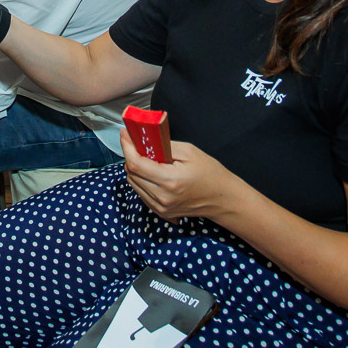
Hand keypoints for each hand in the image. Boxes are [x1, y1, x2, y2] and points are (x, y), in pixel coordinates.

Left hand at [120, 132, 235, 221]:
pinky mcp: (160, 212)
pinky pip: (141, 193)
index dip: (127, 147)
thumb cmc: (209, 173)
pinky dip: (141, 180)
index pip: (135, 164)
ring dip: (135, 168)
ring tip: (148, 158)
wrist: (222, 198)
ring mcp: (160, 207)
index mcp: (170, 181)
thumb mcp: (188, 151)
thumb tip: (142, 138)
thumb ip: (162, 145)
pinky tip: (152, 172)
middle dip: (131, 156)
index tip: (125, 135)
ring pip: (133, 183)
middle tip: (137, 144)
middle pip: (131, 174)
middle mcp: (162, 197)